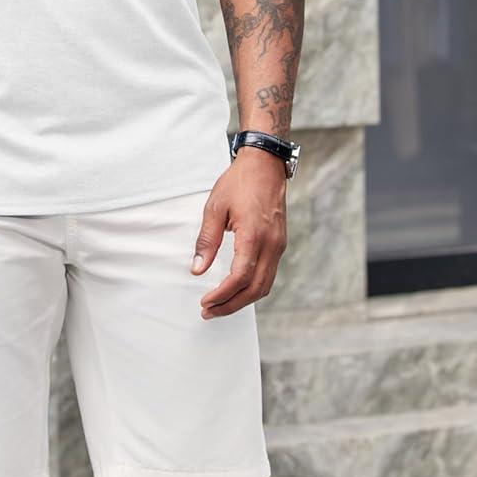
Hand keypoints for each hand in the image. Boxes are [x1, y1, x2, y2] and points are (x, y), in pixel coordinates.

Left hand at [190, 149, 287, 317]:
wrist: (265, 165)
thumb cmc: (239, 182)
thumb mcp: (215, 207)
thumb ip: (206, 241)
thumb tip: (197, 269)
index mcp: (254, 236)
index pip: (240, 277)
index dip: (222, 295)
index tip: (206, 302)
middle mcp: (271, 245)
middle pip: (255, 289)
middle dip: (231, 305)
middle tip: (209, 312)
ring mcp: (278, 245)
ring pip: (265, 285)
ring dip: (243, 300)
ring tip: (220, 305)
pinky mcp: (279, 244)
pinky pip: (269, 274)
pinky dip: (252, 287)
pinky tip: (237, 289)